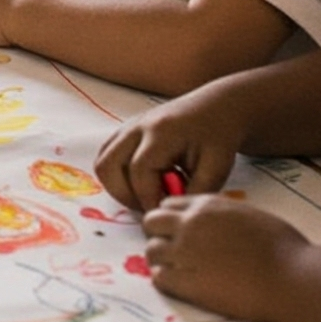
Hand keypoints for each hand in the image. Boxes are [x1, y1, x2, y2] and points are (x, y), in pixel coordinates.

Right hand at [96, 82, 251, 210]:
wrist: (215, 107)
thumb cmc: (218, 137)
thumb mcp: (216, 168)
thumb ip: (194, 193)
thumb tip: (169, 214)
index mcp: (161, 133)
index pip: (139, 172)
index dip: (149, 199)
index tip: (165, 214)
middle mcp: (137, 127)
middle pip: (107, 165)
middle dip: (125, 195)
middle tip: (151, 205)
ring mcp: (128, 126)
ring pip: (102, 161)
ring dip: (119, 186)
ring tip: (149, 193)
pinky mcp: (126, 130)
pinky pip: (108, 155)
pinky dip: (119, 175)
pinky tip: (147, 181)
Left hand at [142, 194, 305, 320]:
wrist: (291, 277)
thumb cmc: (283, 247)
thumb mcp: (247, 215)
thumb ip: (222, 215)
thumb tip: (215, 225)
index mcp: (205, 205)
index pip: (168, 205)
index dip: (171, 219)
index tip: (179, 232)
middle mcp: (189, 224)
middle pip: (151, 223)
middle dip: (158, 235)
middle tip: (172, 252)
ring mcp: (185, 253)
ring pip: (151, 251)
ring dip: (160, 261)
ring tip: (175, 272)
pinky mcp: (188, 283)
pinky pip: (160, 279)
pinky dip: (165, 282)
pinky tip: (181, 287)